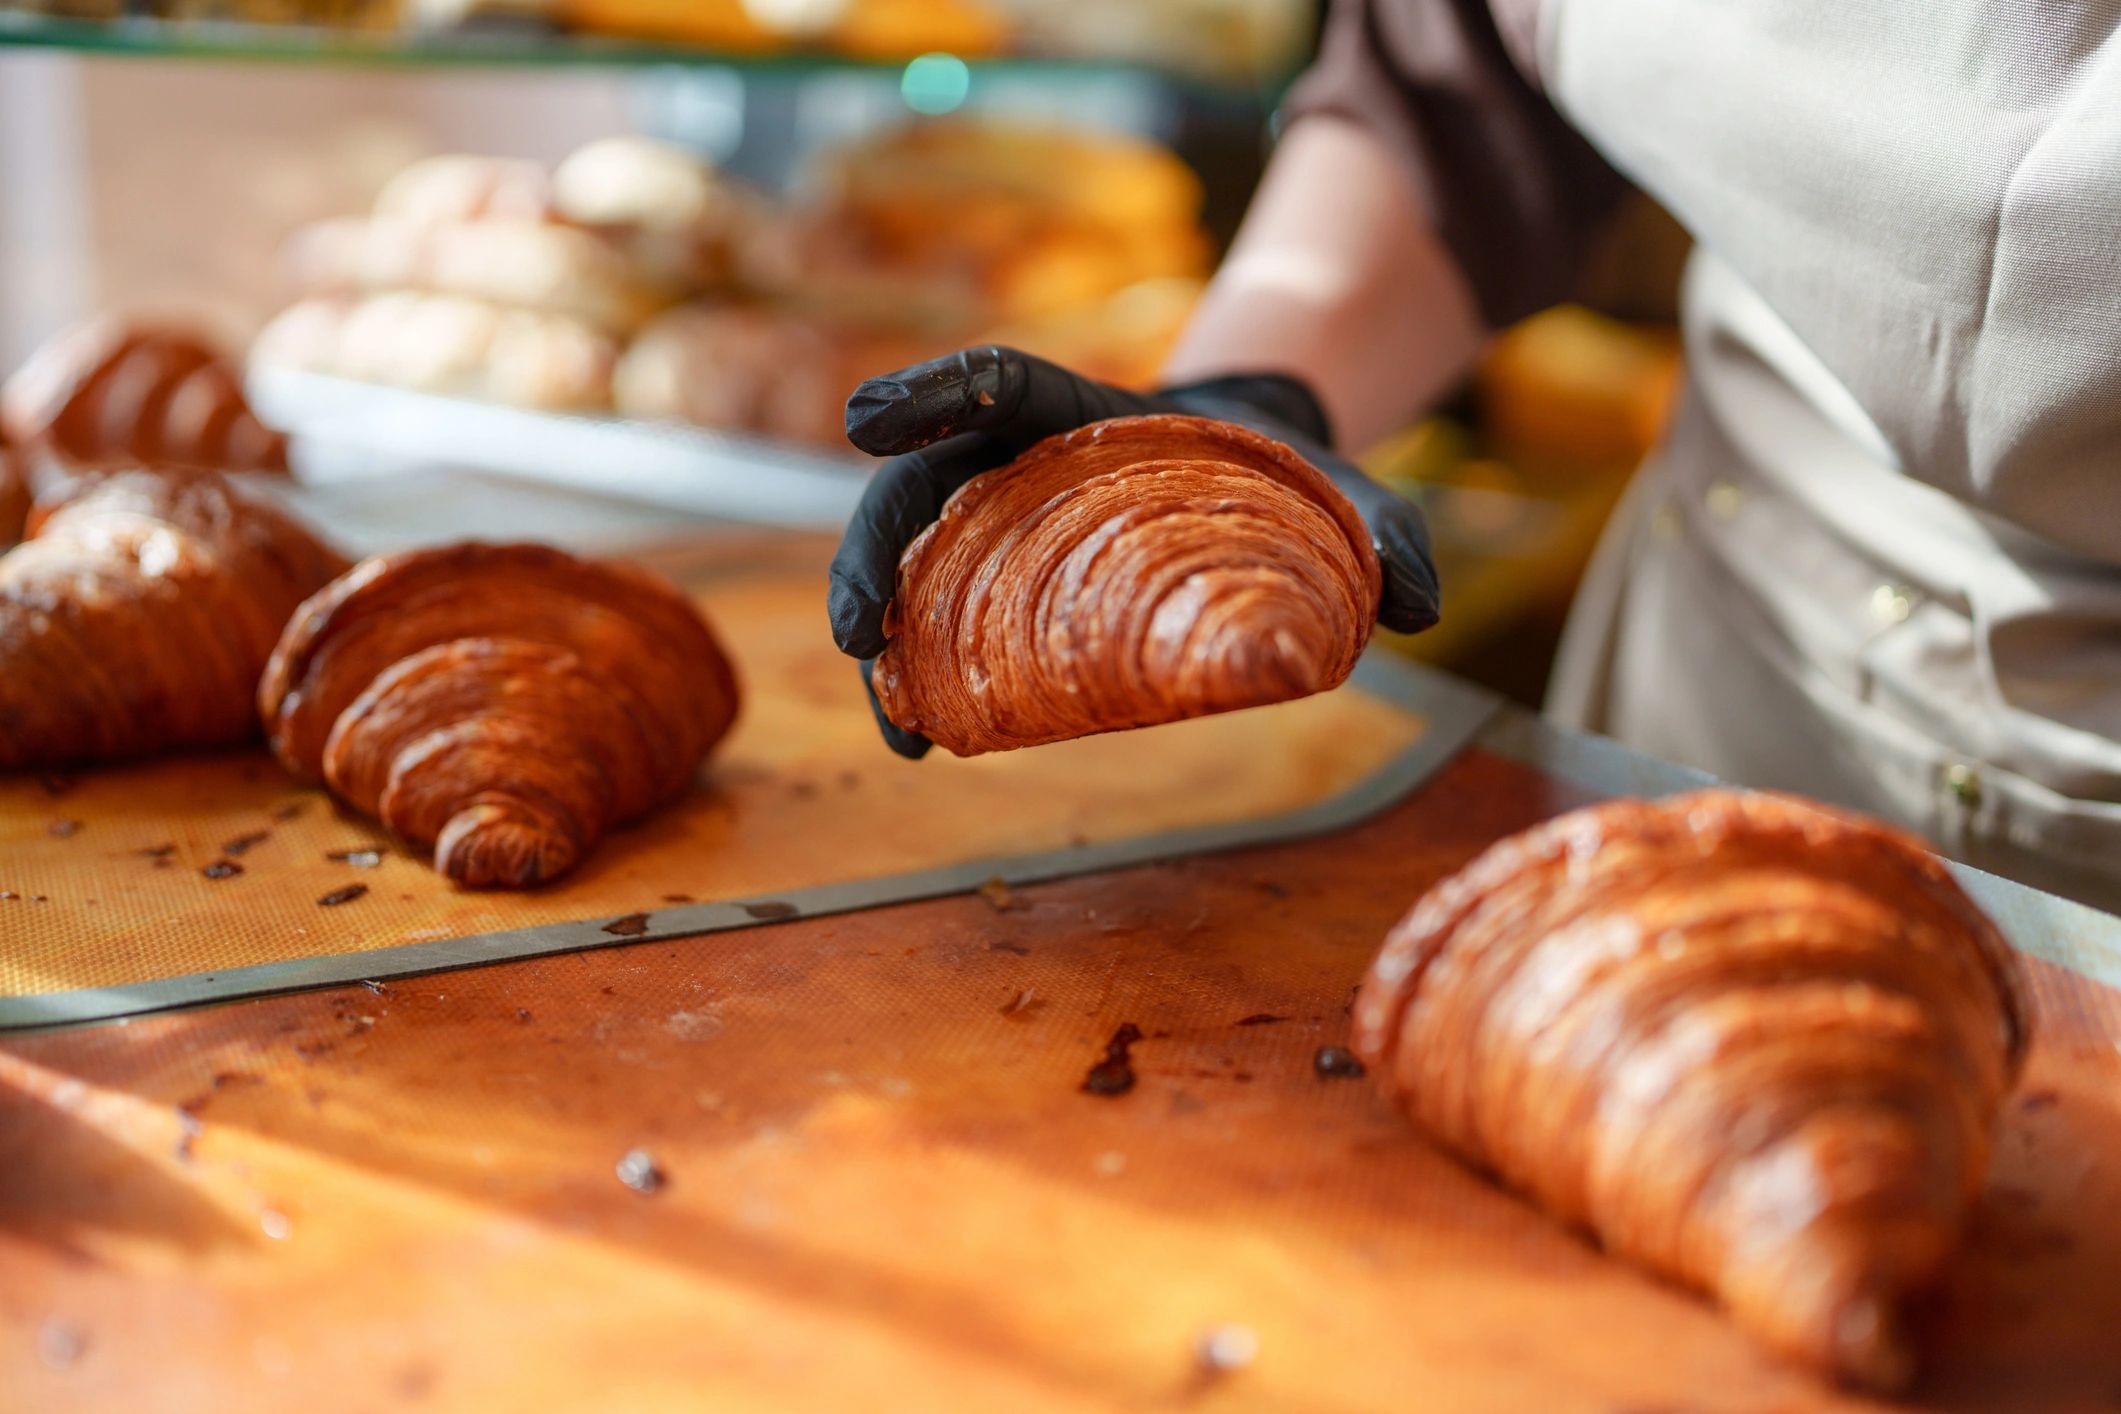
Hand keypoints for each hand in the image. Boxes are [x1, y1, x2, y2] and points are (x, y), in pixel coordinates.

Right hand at [827, 346, 1440, 757]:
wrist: (1251, 490)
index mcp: (1085, 406)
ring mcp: (998, 518)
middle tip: (857, 636)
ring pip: (908, 559)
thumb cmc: (1279, 483)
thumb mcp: (1340, 497)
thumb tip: (1421, 604)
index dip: (932, 389)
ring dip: (877, 631)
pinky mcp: (998, 579)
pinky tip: (919, 739)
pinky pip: (934, 617)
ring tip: (893, 722)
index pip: (999, 378)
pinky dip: (915, 675)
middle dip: (870, 552)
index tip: (864, 422)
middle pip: (920, 486)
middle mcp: (1019, 457)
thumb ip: (1388, 531)